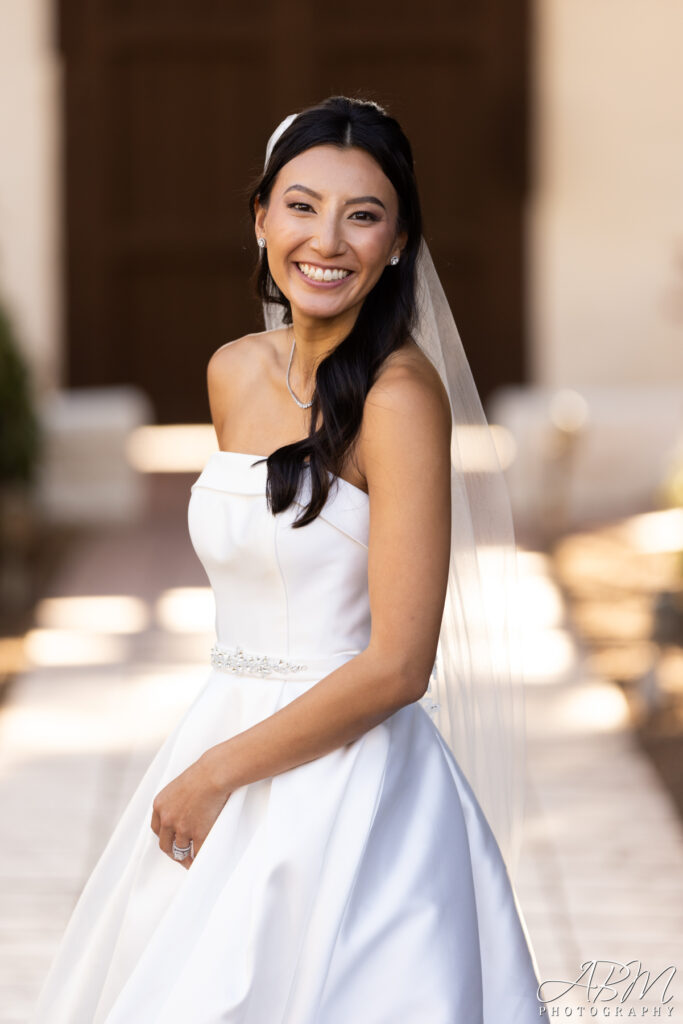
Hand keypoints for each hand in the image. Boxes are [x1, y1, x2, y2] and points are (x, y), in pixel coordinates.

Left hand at [150, 753, 233, 869]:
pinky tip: (201, 859)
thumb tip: (183, 811)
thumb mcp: (180, 786)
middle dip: (173, 852)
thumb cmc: (203, 774)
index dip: (165, 836)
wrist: (214, 773)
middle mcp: (167, 818)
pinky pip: (197, 852)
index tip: (171, 840)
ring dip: (186, 857)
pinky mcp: (198, 833)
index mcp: (160, 805)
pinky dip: (199, 858)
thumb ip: (176, 801)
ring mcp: (182, 828)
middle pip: (165, 844)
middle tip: (181, 856)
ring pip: (180, 851)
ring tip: (192, 860)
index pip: (157, 829)